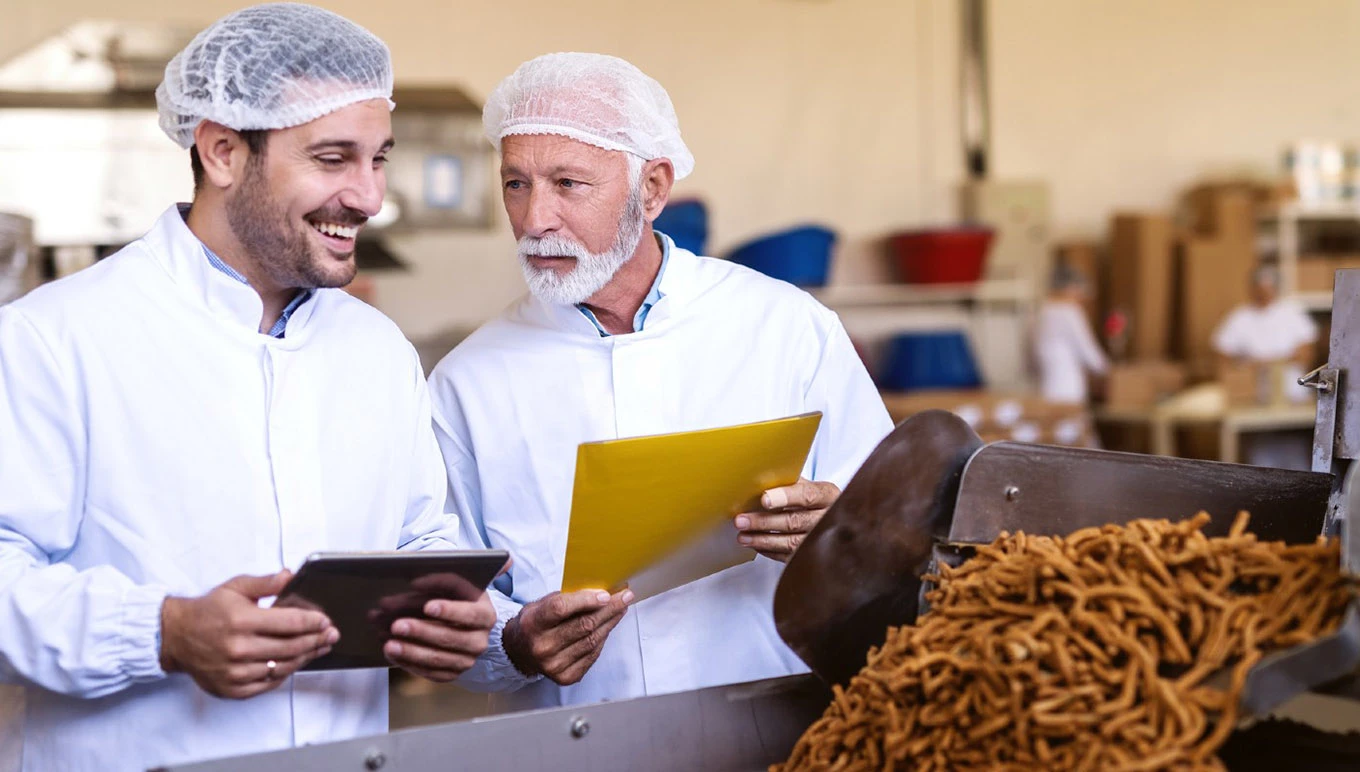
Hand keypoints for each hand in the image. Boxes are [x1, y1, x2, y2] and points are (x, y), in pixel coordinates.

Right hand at [160, 570, 337, 699]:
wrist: (175, 636)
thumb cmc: (207, 611)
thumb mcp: (235, 587)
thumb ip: (265, 583)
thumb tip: (290, 576)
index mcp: (242, 620)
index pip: (289, 623)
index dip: (313, 623)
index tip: (326, 621)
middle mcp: (239, 648)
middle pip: (291, 647)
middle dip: (316, 641)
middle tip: (331, 636)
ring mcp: (235, 672)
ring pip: (282, 667)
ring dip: (305, 658)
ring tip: (319, 649)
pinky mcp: (231, 688)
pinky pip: (267, 684)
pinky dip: (284, 674)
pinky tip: (295, 663)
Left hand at [383, 572, 499, 682]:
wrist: (466, 625)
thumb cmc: (457, 600)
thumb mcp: (456, 586)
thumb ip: (438, 582)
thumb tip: (415, 584)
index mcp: (485, 615)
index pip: (470, 614)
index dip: (449, 611)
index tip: (427, 607)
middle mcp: (479, 641)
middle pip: (450, 638)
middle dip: (421, 631)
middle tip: (397, 625)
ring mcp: (467, 660)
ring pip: (438, 659)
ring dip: (411, 652)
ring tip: (389, 644)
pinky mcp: (452, 674)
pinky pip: (430, 673)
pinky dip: (410, 664)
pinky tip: (394, 654)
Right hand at [502, 589, 632, 684]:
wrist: (519, 650)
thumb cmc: (535, 623)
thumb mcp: (541, 604)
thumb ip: (566, 599)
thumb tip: (600, 594)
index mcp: (533, 624)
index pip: (561, 608)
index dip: (586, 600)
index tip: (606, 594)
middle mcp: (542, 646)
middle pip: (583, 625)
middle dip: (609, 609)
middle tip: (624, 597)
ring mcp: (553, 665)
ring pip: (592, 640)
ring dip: (610, 623)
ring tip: (620, 609)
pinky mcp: (564, 677)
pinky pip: (592, 655)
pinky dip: (602, 639)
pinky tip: (607, 627)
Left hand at [734, 477, 839, 561]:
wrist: (829, 515)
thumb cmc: (810, 497)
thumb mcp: (804, 484)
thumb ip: (786, 482)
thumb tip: (754, 482)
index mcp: (827, 494)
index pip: (807, 495)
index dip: (785, 497)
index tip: (764, 499)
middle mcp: (828, 517)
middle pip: (795, 521)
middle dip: (765, 522)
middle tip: (742, 520)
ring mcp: (823, 538)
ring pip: (792, 542)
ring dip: (764, 540)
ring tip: (743, 536)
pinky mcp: (814, 554)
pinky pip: (790, 556)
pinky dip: (770, 551)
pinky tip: (756, 545)